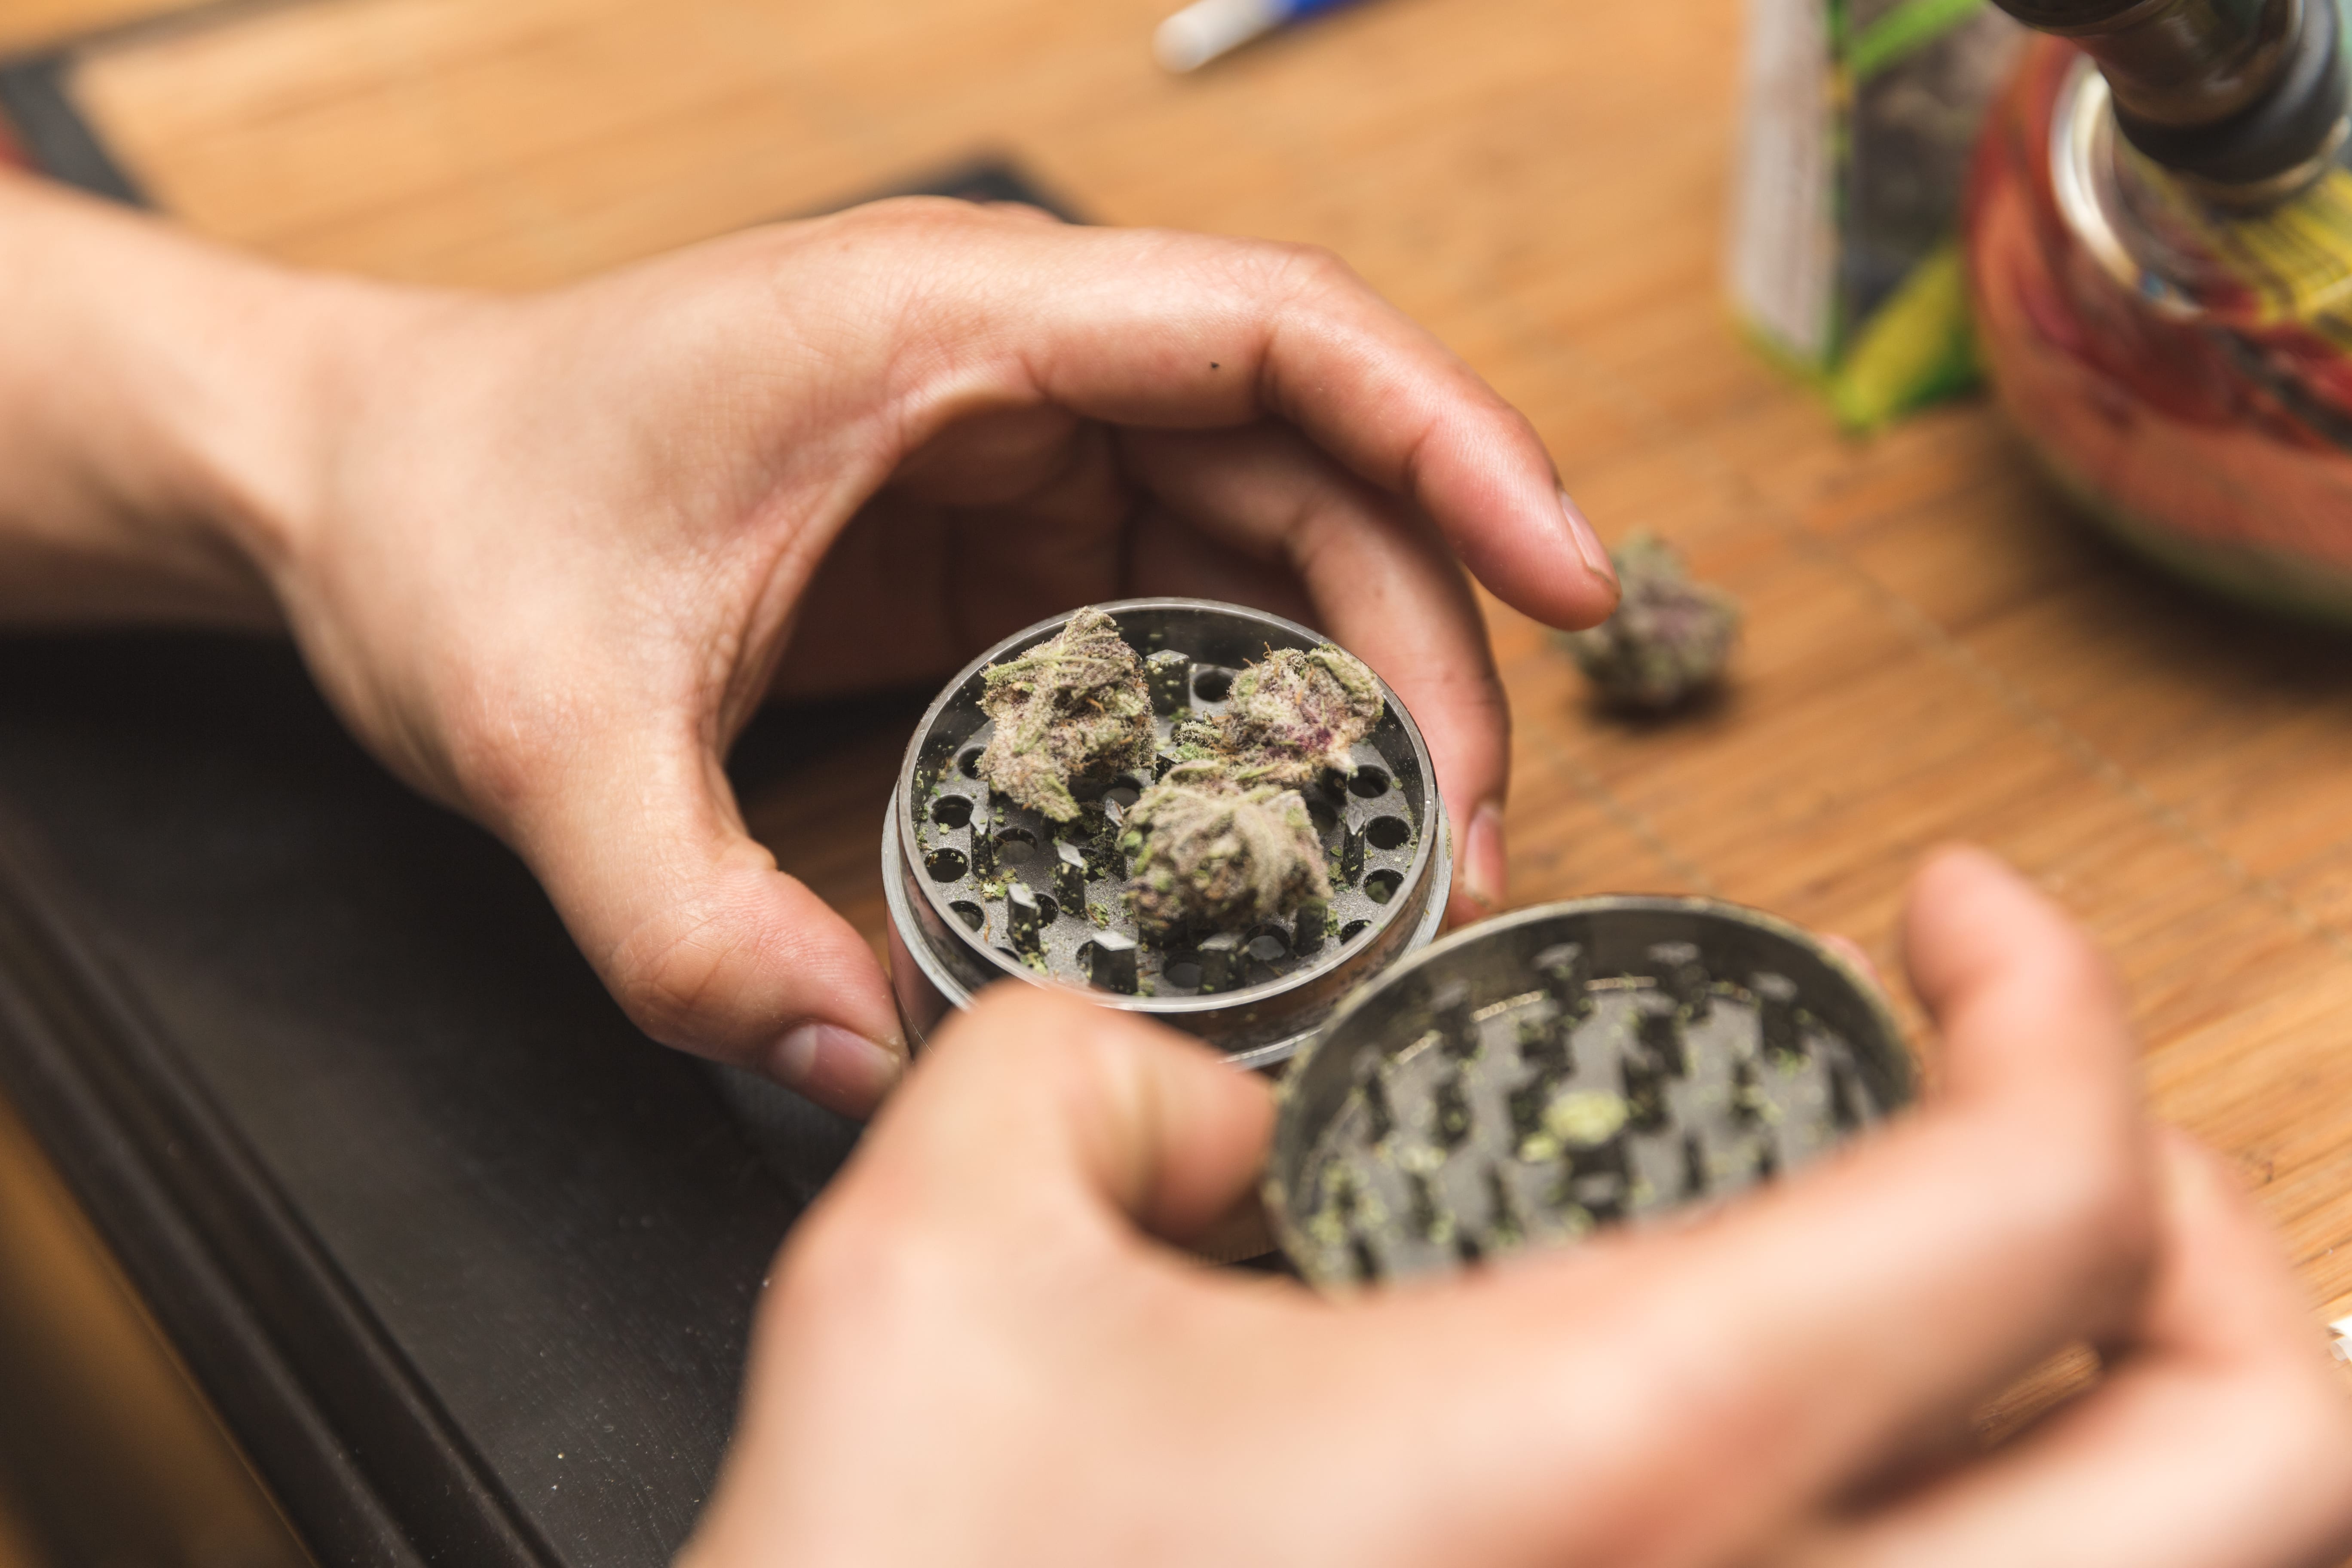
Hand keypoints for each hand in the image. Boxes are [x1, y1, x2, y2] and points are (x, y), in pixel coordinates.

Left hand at [236, 197, 1622, 1114]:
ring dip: (1360, 693)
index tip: (1570, 574)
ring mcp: (1015, 451)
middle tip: (1467, 846)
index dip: (1453, 441)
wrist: (367, 482)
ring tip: (1409, 863)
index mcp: (942, 323)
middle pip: (1315, 463)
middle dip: (1422, 644)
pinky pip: (1184, 607)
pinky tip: (1285, 833)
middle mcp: (1012, 365)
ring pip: (1273, 539)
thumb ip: (682, 914)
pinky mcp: (998, 538)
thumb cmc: (452, 518)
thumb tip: (849, 1065)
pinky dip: (1259, 714)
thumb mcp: (539, 727)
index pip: (1274, 332)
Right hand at [679, 848, 2351, 1567]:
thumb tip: (1210, 1103)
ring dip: (2132, 1410)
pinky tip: (1811, 1438)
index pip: (2043, 1199)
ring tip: (1969, 1275)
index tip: (1951, 913)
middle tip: (2036, 1108)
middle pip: (2254, 1464)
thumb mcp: (943, 1260)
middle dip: (2208, 1237)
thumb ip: (1087, 1073)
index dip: (2053, 998)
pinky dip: (1979, 1517)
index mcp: (1616, 1447)